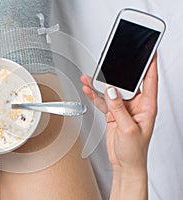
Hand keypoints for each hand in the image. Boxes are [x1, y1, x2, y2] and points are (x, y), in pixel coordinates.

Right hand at [81, 55, 157, 174]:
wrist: (125, 164)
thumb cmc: (135, 151)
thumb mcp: (129, 129)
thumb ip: (118, 108)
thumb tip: (111, 91)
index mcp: (148, 106)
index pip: (150, 80)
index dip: (151, 64)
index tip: (150, 50)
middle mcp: (136, 105)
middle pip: (127, 83)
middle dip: (117, 72)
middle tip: (108, 63)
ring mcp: (123, 108)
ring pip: (112, 90)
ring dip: (101, 84)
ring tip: (90, 77)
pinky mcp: (113, 113)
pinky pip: (103, 100)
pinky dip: (95, 95)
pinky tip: (89, 89)